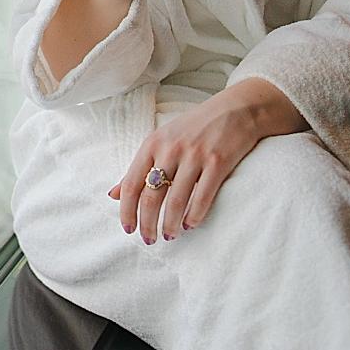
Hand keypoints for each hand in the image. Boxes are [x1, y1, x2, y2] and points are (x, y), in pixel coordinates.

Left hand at [109, 81, 297, 242]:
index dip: (127, 211)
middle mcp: (170, 149)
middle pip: (151, 196)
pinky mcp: (218, 162)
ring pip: (176, 200)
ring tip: (170, 235)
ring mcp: (195, 155)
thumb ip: (138, 167)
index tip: (128, 229)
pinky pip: (203, 196)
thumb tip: (113, 195)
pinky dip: (195, 215)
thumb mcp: (161, 140)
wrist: (236, 109)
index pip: (131, 184)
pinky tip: (191, 225)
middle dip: (147, 223)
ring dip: (171, 224)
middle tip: (149, 240)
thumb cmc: (195, 127)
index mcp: (152, 144)